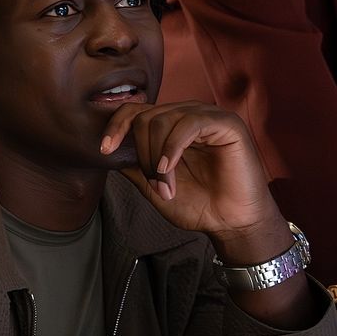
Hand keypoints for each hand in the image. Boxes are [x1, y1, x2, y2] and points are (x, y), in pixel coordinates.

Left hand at [99, 100, 276, 244]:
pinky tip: (168, 169)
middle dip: (142, 154)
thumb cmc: (198, 205)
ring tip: (165, 187)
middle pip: (146, 117)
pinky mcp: (226, 123)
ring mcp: (208, 116)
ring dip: (156, 158)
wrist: (232, 224)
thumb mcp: (153, 184)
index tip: (104, 150)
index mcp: (171, 126)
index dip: (116, 126)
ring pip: (163, 120)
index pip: (135, 111)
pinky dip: (172, 148)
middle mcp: (188, 115)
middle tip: (154, 185)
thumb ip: (133, 165)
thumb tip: (108, 152)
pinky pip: (189, 124)